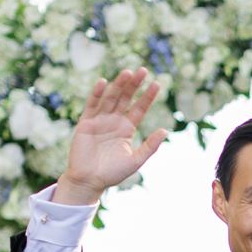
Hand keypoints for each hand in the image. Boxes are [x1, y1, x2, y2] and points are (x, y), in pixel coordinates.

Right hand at [54, 68, 167, 206]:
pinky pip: (92, 106)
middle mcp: (114, 121)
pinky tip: (103, 83)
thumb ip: (150, 146)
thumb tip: (166, 130)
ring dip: (118, 85)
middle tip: (142, 70)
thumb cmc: (112, 173)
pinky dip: (97, 94)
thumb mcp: (135, 160)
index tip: (157, 84)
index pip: (139, 108)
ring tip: (127, 72)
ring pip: (110, 98)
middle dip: (134, 85)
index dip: (147, 96)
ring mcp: (100, 120)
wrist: (89, 181)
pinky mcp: (86, 123)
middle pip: (125, 98)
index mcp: (126, 128)